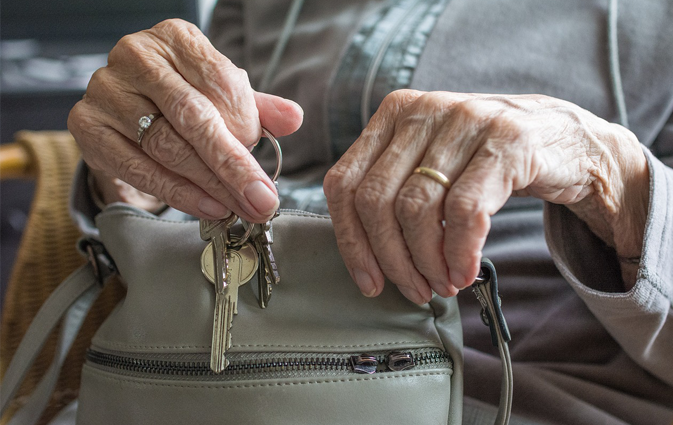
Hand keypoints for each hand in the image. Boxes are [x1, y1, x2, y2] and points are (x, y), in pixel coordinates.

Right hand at [68, 19, 302, 221]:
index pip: (220, 82)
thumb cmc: (182, 96)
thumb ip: (258, 107)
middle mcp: (137, 56)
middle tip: (261, 200)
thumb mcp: (223, 95)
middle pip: (193, 118)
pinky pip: (137, 168)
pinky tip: (207, 206)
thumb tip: (293, 118)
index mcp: (177, 39)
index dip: (246, 127)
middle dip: (233, 166)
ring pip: (166, 146)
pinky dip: (177, 192)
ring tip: (238, 207)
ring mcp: (107, 90)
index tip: (266, 164)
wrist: (127, 104)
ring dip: (209, 185)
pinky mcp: (87, 125)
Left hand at [324, 90, 648, 302]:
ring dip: (426, 262)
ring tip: (442, 285)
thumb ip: (395, 189)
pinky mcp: (508, 141)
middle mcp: (425, 110)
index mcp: (395, 114)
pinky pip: (464, 210)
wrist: (569, 142)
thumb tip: (363, 255)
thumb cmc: (490, 161)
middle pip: (376, 200)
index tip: (369, 281)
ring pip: (416, 208)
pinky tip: (465, 272)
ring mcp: (466, 121)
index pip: (345, 182)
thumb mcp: (434, 163)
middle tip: (415, 290)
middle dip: (391, 259)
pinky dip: (460, 252)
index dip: (351, 240)